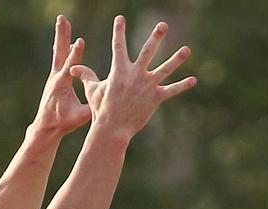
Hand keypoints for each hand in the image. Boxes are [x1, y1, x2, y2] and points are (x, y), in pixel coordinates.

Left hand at [32, 15, 91, 135]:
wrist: (46, 127)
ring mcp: (54, 77)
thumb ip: (90, 109)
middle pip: (60, 51)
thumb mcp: (78, 118)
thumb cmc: (62, 123)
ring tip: (63, 21)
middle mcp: (55, 77)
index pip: (70, 66)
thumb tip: (104, 101)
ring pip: (58, 52)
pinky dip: (62, 48)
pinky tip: (67, 42)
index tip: (79, 40)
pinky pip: (59, 59)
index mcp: (62, 85)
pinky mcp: (54, 79)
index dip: (75, 54)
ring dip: (61, 36)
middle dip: (62, 35)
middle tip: (62, 19)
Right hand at [70, 15, 195, 140]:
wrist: (111, 130)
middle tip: (163, 25)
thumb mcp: (92, 91)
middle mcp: (135, 75)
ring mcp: (147, 86)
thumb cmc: (101, 110)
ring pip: (164, 69)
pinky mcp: (155, 98)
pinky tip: (193, 80)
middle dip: (155, 37)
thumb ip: (86, 76)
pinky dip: (182, 86)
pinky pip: (171, 91)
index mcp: (119, 71)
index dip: (118, 31)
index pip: (118, 46)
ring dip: (176, 59)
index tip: (120, 18)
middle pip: (147, 52)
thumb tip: (73, 69)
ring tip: (186, 49)